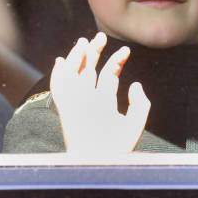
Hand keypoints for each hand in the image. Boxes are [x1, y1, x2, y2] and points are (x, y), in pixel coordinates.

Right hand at [50, 32, 150, 153]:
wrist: (101, 161)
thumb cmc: (119, 147)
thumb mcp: (135, 122)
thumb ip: (140, 103)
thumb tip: (135, 84)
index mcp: (105, 103)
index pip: (108, 76)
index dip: (116, 61)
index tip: (126, 50)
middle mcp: (90, 100)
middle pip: (89, 70)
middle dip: (94, 52)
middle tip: (100, 36)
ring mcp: (77, 102)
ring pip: (74, 74)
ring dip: (76, 58)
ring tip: (85, 41)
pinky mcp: (66, 108)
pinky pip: (58, 88)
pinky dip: (57, 75)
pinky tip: (61, 61)